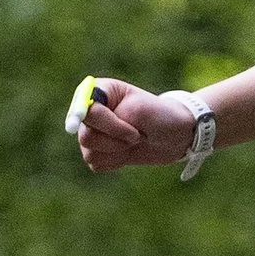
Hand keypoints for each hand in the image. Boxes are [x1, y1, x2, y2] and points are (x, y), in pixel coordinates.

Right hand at [69, 77, 197, 171]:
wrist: (177, 135)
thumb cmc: (161, 116)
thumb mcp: (141, 111)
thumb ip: (114, 118)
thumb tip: (84, 138)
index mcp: (99, 91)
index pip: (86, 109)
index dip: (86, 119)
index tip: (77, 128)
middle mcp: (91, 111)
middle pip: (85, 135)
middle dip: (116, 139)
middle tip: (137, 134)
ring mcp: (93, 132)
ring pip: (89, 152)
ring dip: (117, 151)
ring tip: (135, 140)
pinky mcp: (98, 151)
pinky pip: (96, 164)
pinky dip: (116, 162)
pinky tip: (129, 152)